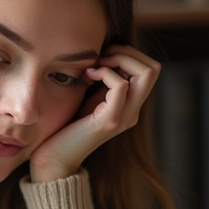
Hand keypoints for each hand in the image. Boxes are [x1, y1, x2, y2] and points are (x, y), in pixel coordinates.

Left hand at [28, 45, 160, 182]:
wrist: (56, 157)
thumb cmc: (67, 125)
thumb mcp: (91, 96)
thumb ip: (104, 80)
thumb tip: (108, 52)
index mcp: (131, 105)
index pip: (150, 69)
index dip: (129, 54)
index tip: (103, 57)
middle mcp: (133, 111)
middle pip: (153, 68)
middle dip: (126, 53)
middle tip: (101, 58)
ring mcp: (125, 116)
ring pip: (146, 73)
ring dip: (119, 59)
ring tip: (95, 66)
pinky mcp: (110, 120)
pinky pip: (121, 86)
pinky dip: (105, 72)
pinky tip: (87, 76)